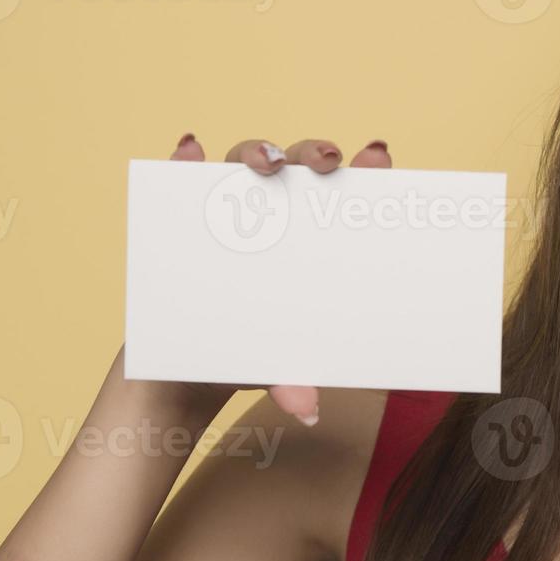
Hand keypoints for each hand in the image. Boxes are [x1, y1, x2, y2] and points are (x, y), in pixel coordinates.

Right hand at [159, 131, 393, 425]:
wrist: (193, 370)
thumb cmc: (257, 352)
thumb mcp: (280, 366)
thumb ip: (292, 380)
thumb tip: (306, 409)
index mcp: (316, 234)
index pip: (346, 189)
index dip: (366, 168)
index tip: (378, 156)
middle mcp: (277, 210)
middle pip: (298, 164)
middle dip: (313, 153)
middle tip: (326, 162)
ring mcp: (230, 208)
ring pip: (244, 161)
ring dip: (257, 151)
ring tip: (266, 164)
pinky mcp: (184, 215)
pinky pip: (181, 177)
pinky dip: (184, 159)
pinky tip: (189, 151)